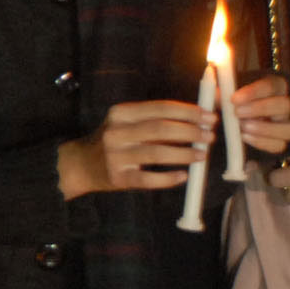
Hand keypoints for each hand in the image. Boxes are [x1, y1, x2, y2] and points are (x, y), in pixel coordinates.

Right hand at [57, 99, 212, 199]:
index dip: (188, 111)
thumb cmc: (113, 142)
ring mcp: (115, 156)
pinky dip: (169, 179)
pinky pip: (148, 180)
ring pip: (156, 153)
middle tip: (209, 136)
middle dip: (190, 132)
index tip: (209, 116)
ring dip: (184, 154)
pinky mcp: (118, 178)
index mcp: (120, 114)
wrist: (80, 165)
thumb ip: (158, 119)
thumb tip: (199, 116)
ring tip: (202, 155)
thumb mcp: (127, 124)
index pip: (160, 108)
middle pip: (159, 129)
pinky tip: (183, 176)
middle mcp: (116, 133)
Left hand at [233, 74, 289, 153]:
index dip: (253, 92)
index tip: (234, 98)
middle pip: (284, 105)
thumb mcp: (234, 94)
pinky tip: (245, 137)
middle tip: (237, 112)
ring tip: (242, 127)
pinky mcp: (286, 142)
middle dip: (260, 109)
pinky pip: (280, 145)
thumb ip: (225, 94)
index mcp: (278, 87)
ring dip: (264, 128)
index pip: (271, 86)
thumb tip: (214, 94)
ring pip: (289, 128)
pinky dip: (262, 142)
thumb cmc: (243, 101)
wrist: (249, 118)